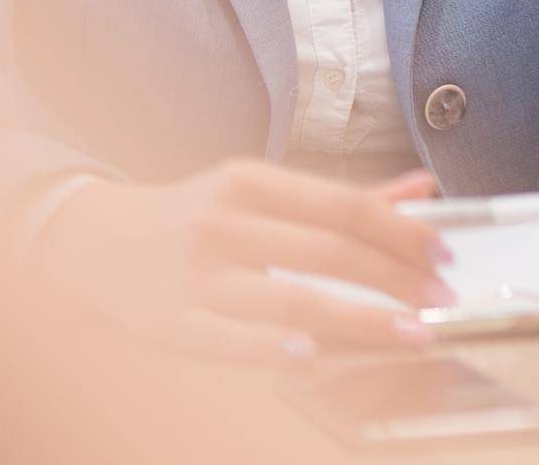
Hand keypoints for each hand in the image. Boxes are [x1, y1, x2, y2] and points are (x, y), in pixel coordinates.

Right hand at [33, 158, 451, 365]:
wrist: (95, 241)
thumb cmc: (194, 215)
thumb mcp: (260, 192)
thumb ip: (342, 197)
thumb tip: (421, 190)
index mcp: (248, 180)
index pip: (341, 203)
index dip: (399, 229)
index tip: (442, 252)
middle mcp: (224, 221)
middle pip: (325, 250)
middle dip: (394, 277)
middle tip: (442, 299)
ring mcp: (197, 274)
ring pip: (288, 298)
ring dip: (359, 319)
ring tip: (411, 333)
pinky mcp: (173, 321)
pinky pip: (228, 340)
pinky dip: (269, 349)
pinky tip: (312, 357)